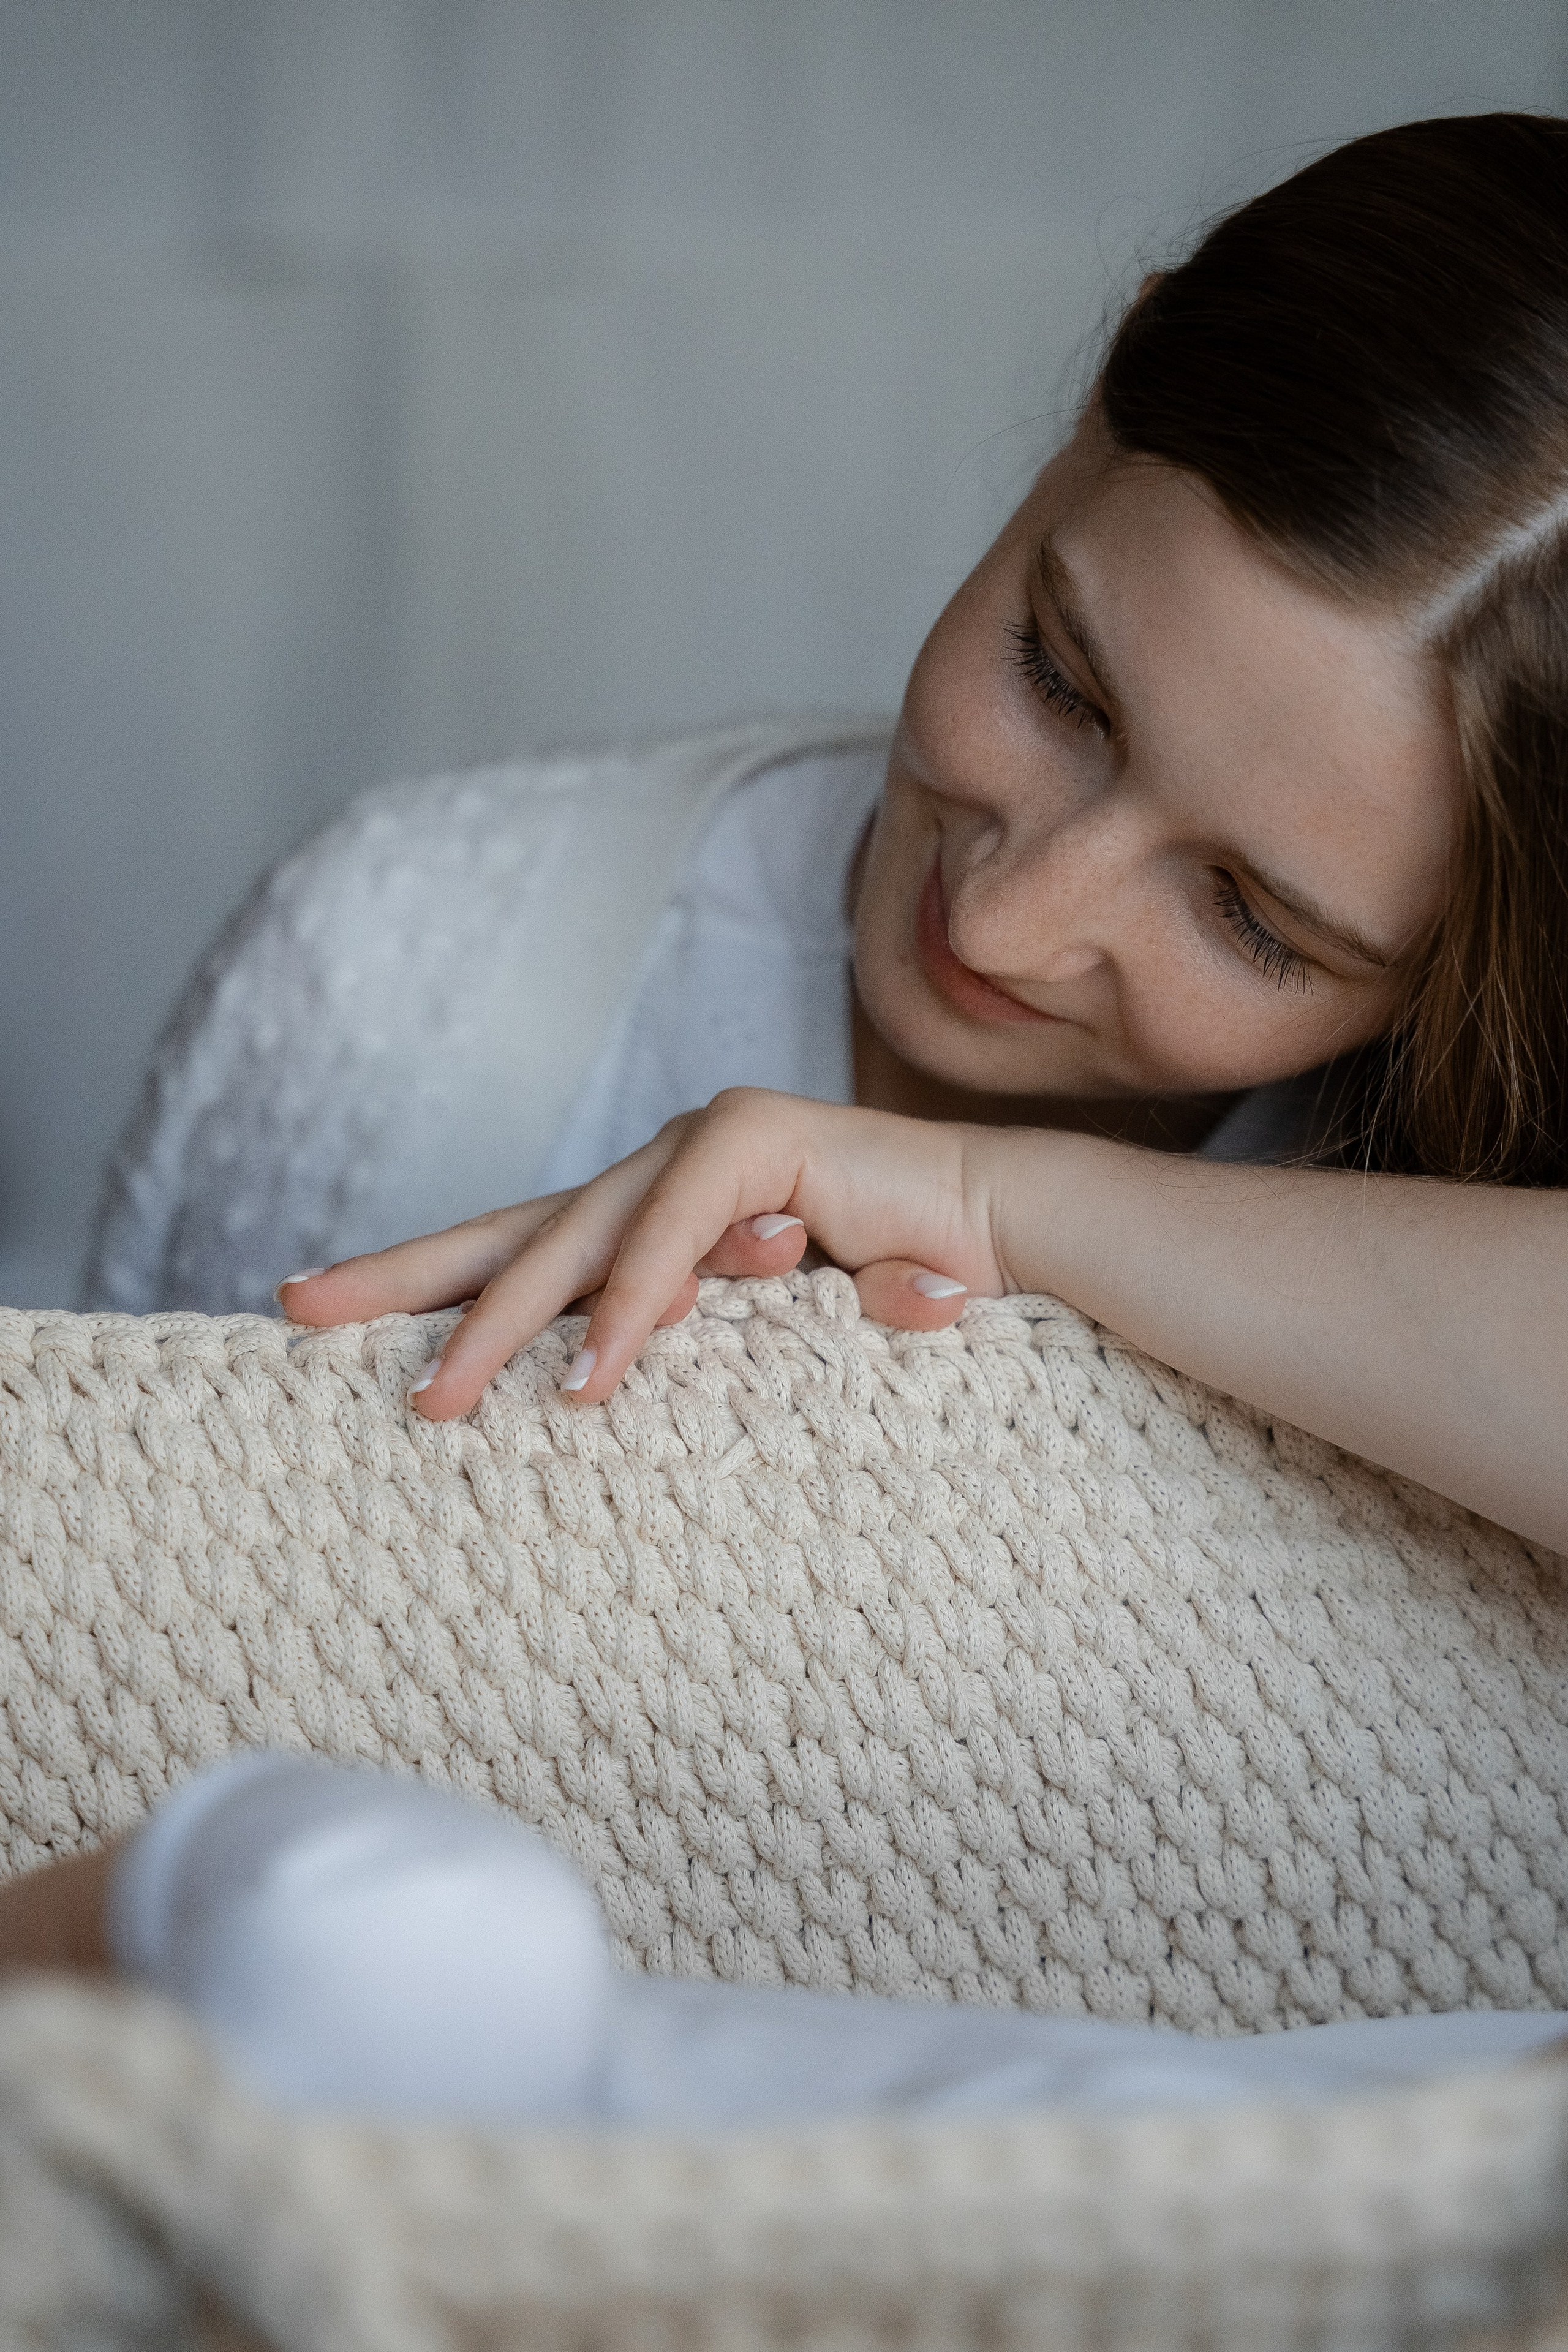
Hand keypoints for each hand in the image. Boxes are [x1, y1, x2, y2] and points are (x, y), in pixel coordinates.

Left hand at [277, 1089, 1029, 1419]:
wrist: (1007, 1241)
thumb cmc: (881, 1307)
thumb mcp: (743, 1348)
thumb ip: (669, 1353)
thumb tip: (573, 1391)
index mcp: (643, 1224)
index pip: (509, 1250)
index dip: (407, 1279)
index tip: (303, 1310)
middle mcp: (656, 1175)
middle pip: (510, 1232)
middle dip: (405, 1282)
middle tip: (304, 1317)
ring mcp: (704, 1145)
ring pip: (578, 1237)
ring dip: (510, 1326)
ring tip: (445, 1405)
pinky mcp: (761, 1139)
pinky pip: (677, 1231)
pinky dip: (637, 1303)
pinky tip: (597, 1373)